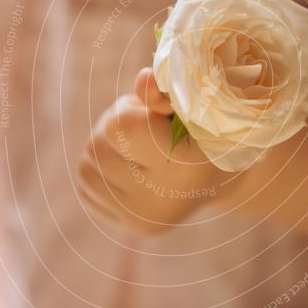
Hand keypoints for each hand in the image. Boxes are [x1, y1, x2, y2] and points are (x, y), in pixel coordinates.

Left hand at [76, 67, 226, 233]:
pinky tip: (129, 167)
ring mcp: (143, 218)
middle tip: (146, 127)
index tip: (153, 112)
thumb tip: (143, 80)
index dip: (129, 110)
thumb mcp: (194, 104)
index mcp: (184, 164)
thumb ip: (166, 90)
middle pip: (98, 145)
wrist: (219, 176)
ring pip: (87, 166)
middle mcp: (162, 199)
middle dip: (114, 127)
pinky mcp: (131, 227)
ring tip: (137, 147)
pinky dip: (101, 172)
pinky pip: (87, 188)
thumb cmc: (206, 129)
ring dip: (104, 148)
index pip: (121, 126)